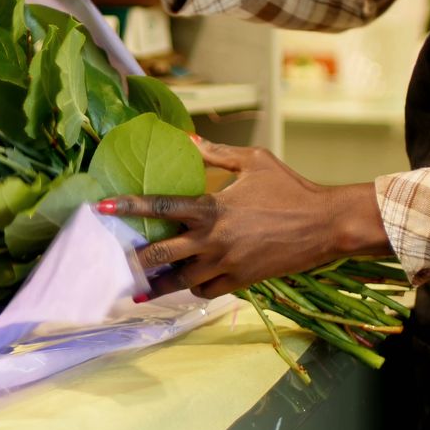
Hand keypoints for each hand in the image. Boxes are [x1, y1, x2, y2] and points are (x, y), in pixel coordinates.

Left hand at [99, 138, 392, 298]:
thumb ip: (215, 153)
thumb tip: (185, 139)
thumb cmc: (290, 188)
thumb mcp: (253, 161)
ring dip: (159, 282)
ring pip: (180, 280)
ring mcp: (227, 263)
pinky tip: (186, 282)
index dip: (129, 207)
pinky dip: (192, 288)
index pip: (160, 207)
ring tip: (140, 285)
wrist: (326, 224)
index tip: (103, 208)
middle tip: (116, 262)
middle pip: (160, 254)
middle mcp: (213, 239)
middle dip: (135, 260)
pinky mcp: (241, 280)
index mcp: (212, 207)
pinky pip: (205, 291)